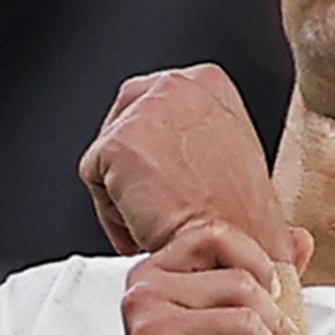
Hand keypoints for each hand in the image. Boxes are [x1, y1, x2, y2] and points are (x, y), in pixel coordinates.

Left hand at [79, 65, 298, 263]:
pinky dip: (113, 213)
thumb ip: (193, 134)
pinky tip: (147, 224)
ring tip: (161, 216)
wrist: (235, 251)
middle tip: (161, 201)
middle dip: (134, 169)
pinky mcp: (118, 143)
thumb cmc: (241, 221)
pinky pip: (94, 180)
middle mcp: (177, 86)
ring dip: (126, 193)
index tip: (166, 181)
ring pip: (108, 155)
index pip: (151, 104)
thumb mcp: (229, 154)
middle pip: (123, 123)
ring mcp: (147, 111)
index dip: (154, 153)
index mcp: (208, 83)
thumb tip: (167, 145)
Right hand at [118, 222, 308, 334]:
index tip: (276, 296)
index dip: (258, 263)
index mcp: (152, 274)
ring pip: (244, 322)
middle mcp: (144, 296)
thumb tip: (301, 240)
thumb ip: (252, 276)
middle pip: (239, 285)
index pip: (214, 237)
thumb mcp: (214, 323)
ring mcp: (151, 332)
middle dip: (278, 322)